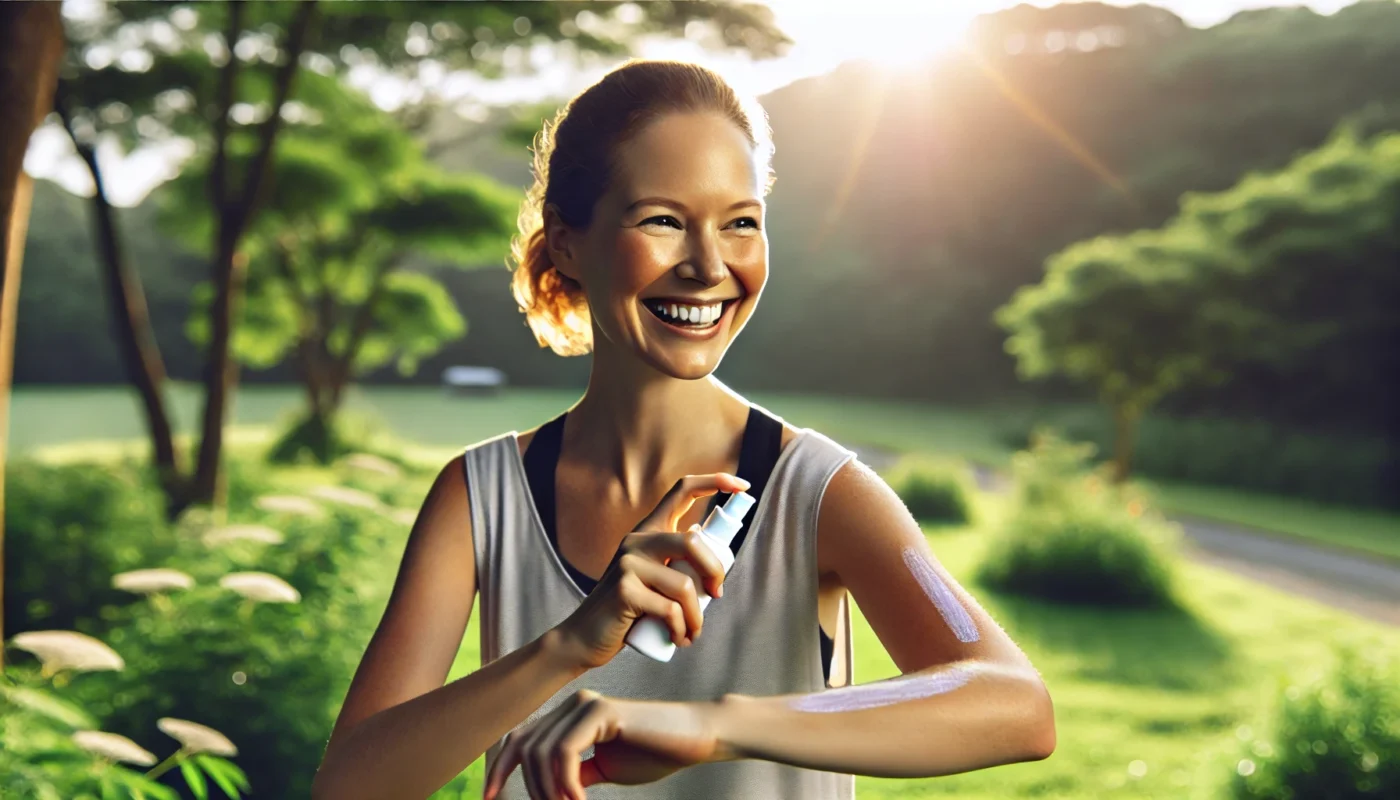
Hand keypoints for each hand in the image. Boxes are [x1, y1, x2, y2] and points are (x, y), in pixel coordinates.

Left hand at [482, 690, 725, 799]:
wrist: (695, 739)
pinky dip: (565, 781)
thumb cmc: (655, 753)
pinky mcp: (602, 712)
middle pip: (524, 746)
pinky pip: (565, 750)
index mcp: (570, 717)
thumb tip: (548, 792)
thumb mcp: (604, 770)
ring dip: (549, 790)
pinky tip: (580, 799)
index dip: (500, 769)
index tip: (489, 798)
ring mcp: (586, 705)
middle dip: (529, 787)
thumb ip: (575, 775)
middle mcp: (573, 705)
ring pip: (542, 751)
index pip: (521, 740)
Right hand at [551, 473, 749, 672]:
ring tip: (691, 633)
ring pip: (685, 585)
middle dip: (715, 572)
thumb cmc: (629, 610)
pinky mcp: (624, 590)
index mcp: (648, 531)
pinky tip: (677, 640)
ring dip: (696, 617)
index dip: (714, 481)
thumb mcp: (653, 578)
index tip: (743, 485)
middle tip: (716, 596)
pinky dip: (681, 630)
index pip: (682, 490)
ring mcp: (628, 563)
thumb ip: (676, 562)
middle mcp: (637, 540)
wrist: (585, 637)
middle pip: (692, 541)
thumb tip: (712, 556)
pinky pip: (669, 610)